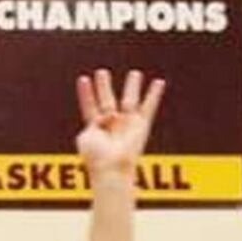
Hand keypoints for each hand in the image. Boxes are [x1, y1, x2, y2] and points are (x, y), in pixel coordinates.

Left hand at [75, 68, 165, 183]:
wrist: (112, 168)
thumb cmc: (96, 157)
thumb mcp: (86, 136)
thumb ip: (92, 122)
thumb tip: (105, 116)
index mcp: (95, 129)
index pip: (90, 106)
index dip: (86, 94)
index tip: (83, 79)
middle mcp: (111, 125)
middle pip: (107, 99)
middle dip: (104, 86)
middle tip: (102, 72)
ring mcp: (126, 124)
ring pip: (129, 99)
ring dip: (132, 86)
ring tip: (135, 73)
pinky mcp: (141, 126)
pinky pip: (149, 106)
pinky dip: (154, 94)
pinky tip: (158, 82)